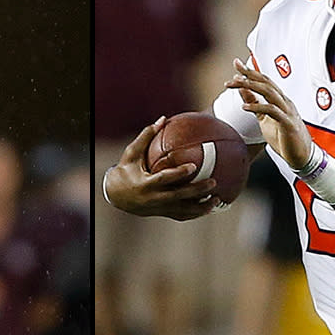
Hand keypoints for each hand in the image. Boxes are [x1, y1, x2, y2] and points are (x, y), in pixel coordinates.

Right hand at [104, 116, 218, 220]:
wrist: (116, 195)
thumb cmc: (125, 170)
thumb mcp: (131, 153)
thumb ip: (146, 136)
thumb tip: (163, 119)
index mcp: (145, 184)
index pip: (164, 179)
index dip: (179, 173)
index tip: (194, 166)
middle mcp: (153, 198)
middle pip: (179, 196)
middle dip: (197, 191)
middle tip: (213, 182)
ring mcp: (159, 208)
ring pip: (183, 210)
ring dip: (201, 206)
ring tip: (218, 198)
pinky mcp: (162, 213)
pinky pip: (182, 216)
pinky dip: (196, 213)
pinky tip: (211, 207)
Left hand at [225, 58, 312, 168]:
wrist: (301, 156)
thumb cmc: (284, 137)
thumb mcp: (264, 118)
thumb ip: (255, 103)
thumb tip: (242, 90)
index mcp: (279, 99)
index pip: (264, 81)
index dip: (251, 71)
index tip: (237, 63)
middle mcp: (284, 102)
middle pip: (266, 82)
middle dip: (250, 74)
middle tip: (235, 69)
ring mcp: (287, 111)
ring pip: (270, 92)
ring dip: (252, 86)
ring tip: (236, 84)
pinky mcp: (288, 123)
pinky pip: (273, 111)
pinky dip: (258, 107)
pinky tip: (245, 107)